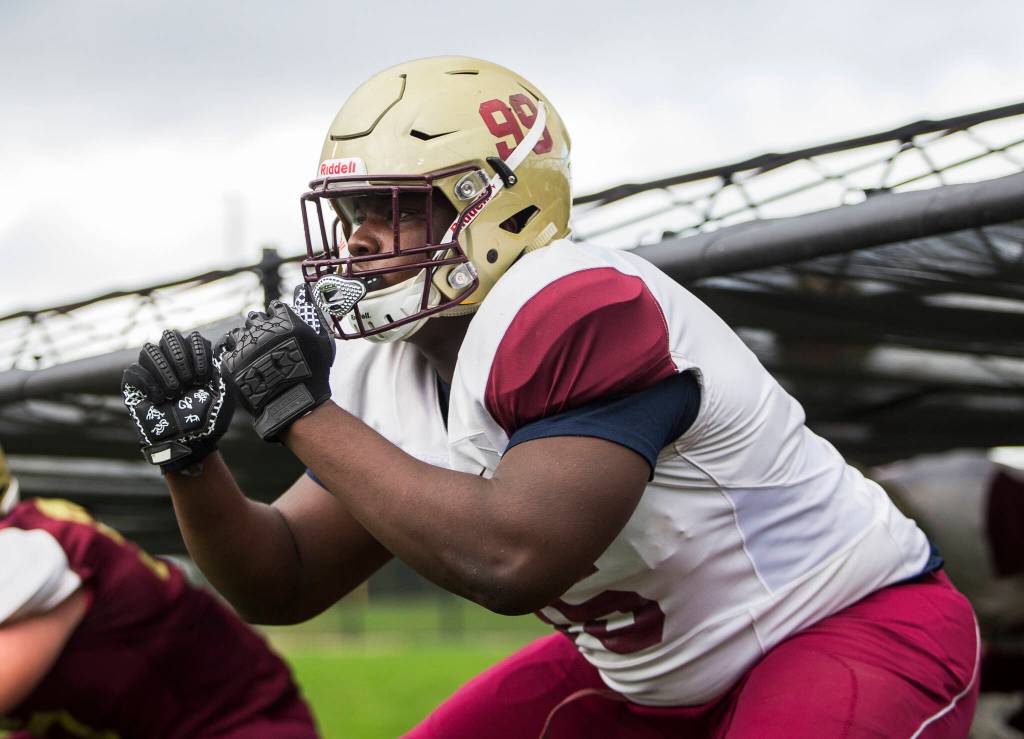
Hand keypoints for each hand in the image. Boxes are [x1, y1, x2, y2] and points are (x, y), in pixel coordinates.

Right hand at [122, 330, 234, 472]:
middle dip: (180, 357)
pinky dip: (148, 383)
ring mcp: (153, 374)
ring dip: (164, 371)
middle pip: (169, 337)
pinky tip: (159, 399)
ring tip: (175, 393)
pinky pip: (134, 371)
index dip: (198, 352)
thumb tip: (224, 344)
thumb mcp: (223, 394)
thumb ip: (222, 369)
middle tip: (189, 382)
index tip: (203, 377)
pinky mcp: (135, 388)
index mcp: (196, 361)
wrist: (191, 445)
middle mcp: (173, 363)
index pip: (194, 338)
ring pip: (149, 350)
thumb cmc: (210, 421)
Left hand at [218, 285, 334, 440]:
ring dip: (245, 340)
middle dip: (260, 326)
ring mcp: (245, 345)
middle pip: (255, 317)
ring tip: (253, 353)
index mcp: (284, 320)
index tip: (280, 326)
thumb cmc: (314, 374)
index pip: (275, 306)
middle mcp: (263, 328)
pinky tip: (245, 366)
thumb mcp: (323, 342)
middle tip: (267, 342)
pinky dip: (235, 357)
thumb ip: (315, 316)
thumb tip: (306, 292)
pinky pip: (228, 352)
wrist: (294, 403)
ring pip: (238, 332)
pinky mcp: (232, 362)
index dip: (278, 317)